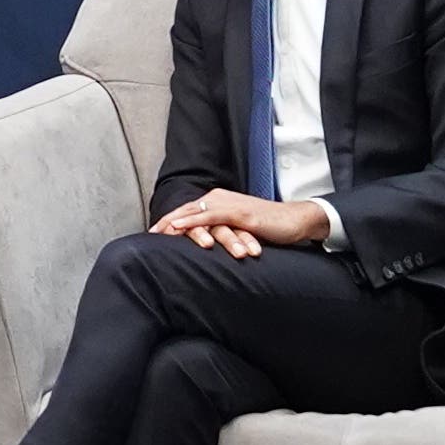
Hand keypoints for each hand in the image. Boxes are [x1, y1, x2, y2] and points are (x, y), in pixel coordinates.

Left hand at [153, 188, 334, 262]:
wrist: (295, 221)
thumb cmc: (270, 228)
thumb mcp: (241, 231)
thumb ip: (224, 233)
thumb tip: (210, 246)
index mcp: (220, 202)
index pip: (190, 210)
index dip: (171, 221)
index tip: (154, 233)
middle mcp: (221, 199)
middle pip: (186, 209)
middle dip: (167, 221)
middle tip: (149, 233)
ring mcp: (229, 204)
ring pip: (194, 211)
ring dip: (174, 220)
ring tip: (158, 231)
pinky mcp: (239, 213)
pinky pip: (210, 215)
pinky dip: (192, 220)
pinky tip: (179, 226)